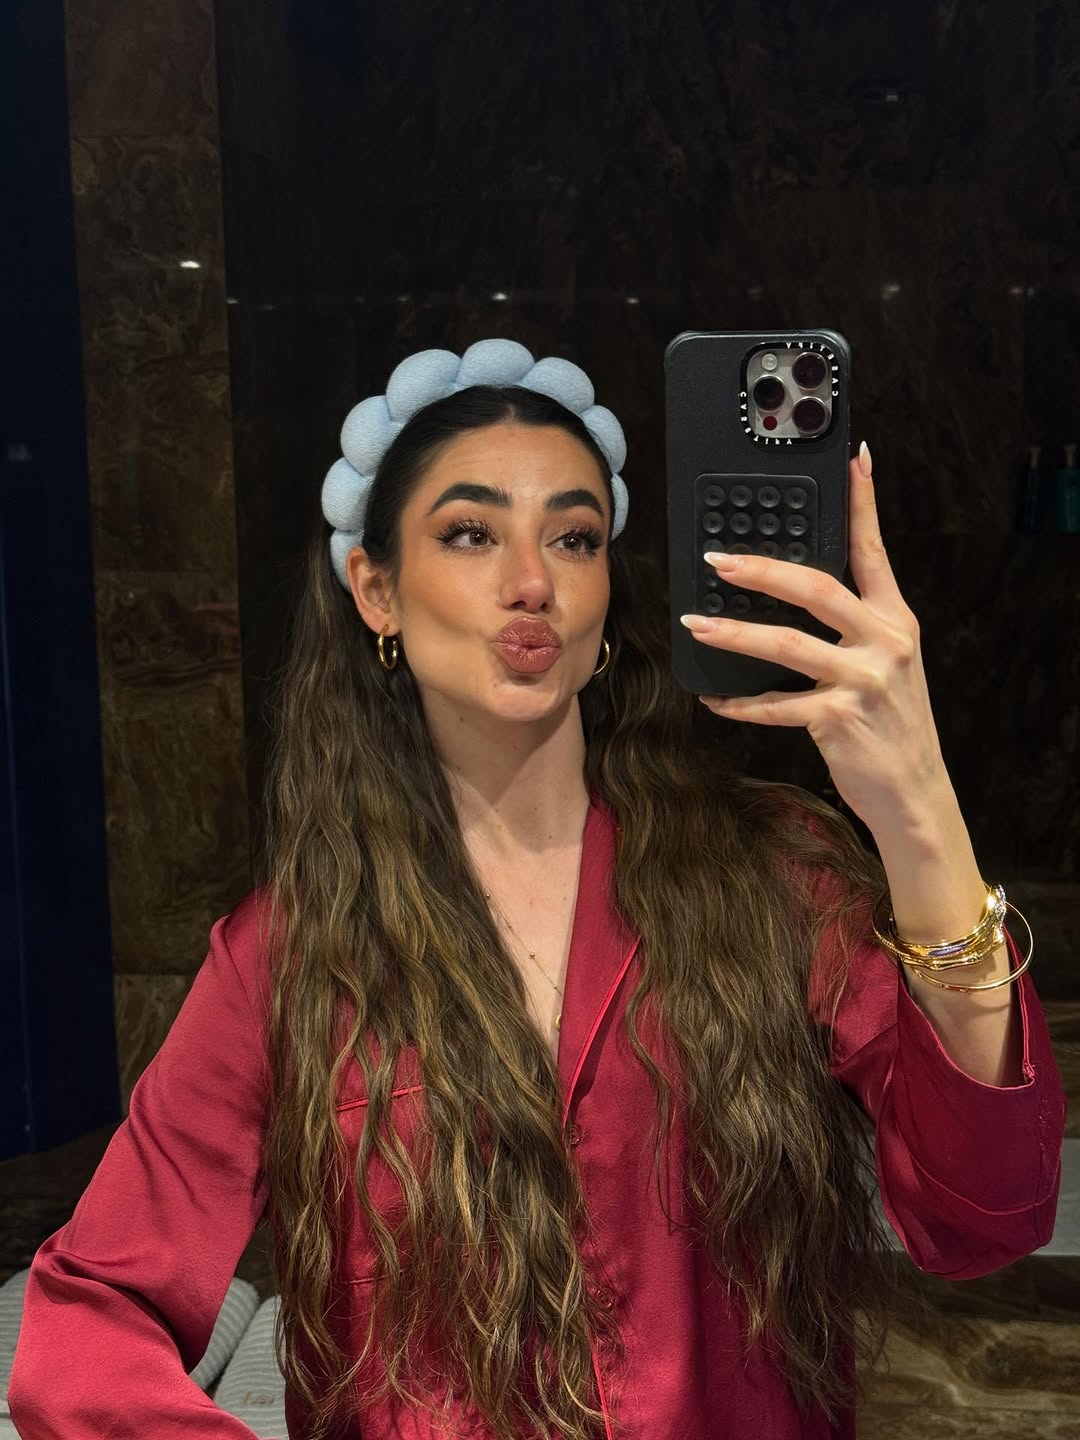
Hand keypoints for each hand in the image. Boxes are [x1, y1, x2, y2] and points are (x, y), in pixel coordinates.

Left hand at [681, 442, 948, 833]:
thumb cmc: (890, 722)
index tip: (852, 460)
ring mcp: (863, 680)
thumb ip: (857, 624)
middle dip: (761, 570)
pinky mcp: (838, 719)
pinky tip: (714, 699)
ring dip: (733, 634)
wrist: (913, 790)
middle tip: (717, 560)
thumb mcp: (890, 662)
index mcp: (895, 619)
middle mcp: (884, 642)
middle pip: (817, 588)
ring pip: (786, 644)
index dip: (861, 503)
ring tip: (696, 624)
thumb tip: (799, 588)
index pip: (873, 550)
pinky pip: (775, 705)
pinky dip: (739, 703)